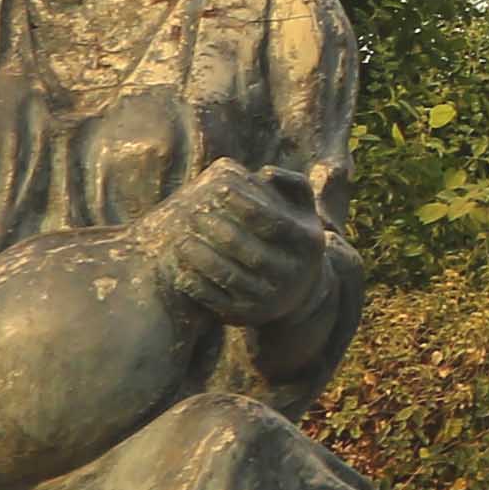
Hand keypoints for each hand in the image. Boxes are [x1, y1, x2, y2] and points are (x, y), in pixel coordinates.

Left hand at [141, 160, 331, 328]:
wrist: (299, 293)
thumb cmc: (292, 237)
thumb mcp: (303, 210)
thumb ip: (291, 183)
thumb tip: (263, 173)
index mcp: (309, 243)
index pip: (275, 222)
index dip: (245, 204)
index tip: (217, 189)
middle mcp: (294, 274)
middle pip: (252, 252)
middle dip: (219, 231)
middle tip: (193, 213)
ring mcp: (271, 298)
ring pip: (232, 278)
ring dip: (202, 259)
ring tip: (180, 239)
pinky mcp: (248, 316)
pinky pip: (218, 302)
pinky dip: (197, 285)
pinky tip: (180, 268)